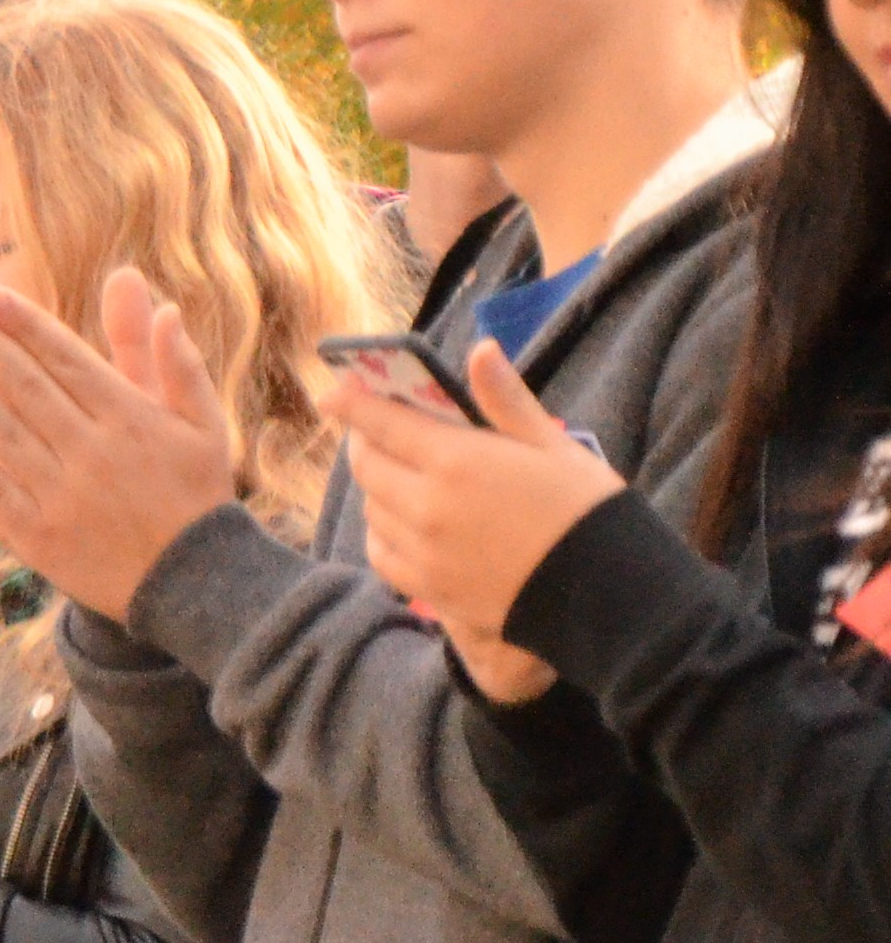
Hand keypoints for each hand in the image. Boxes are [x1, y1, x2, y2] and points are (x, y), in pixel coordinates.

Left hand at [0, 269, 234, 622]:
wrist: (192, 584)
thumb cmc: (195, 494)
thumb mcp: (203, 425)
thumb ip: (178, 364)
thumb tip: (166, 305)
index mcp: (130, 419)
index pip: (67, 361)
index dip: (24, 327)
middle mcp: (91, 452)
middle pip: (24, 388)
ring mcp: (58, 495)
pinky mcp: (33, 535)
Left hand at [332, 340, 625, 686]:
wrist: (606, 592)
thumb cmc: (586, 509)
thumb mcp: (553, 445)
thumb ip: (505, 400)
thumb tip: (479, 350)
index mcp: (457, 461)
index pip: (384, 423)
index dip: (354, 403)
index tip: (335, 391)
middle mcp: (427, 505)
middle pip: (368, 465)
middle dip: (364, 441)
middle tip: (374, 430)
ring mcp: (423, 550)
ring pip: (371, 507)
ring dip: (376, 486)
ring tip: (397, 474)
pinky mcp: (427, 587)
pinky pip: (381, 552)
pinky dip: (381, 532)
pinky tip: (399, 523)